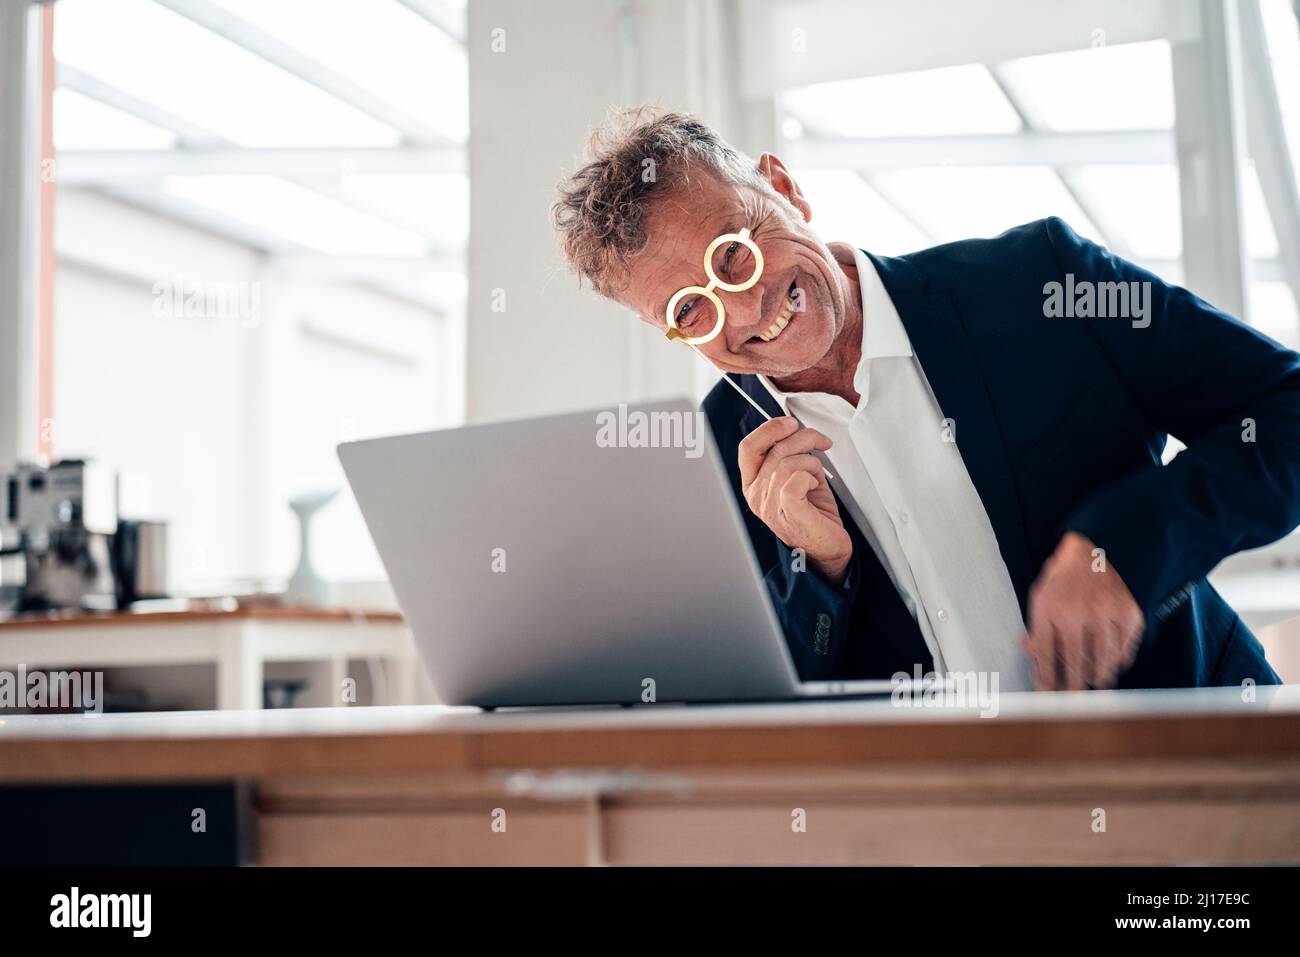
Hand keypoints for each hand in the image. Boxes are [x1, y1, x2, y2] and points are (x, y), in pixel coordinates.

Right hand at [738, 416, 851, 584]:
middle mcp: (756, 495)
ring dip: (811, 462)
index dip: (770, 428)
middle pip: (775, 448)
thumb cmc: (813, 514)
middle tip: (821, 442)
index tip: (791, 423)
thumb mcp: (795, 477)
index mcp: (753, 484)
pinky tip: (815, 486)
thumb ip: (788, 456)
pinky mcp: (789, 512)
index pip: (748, 447)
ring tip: (817, 476)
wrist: (826, 549)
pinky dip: (811, 476)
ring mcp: (770, 506)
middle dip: (804, 437)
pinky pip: (796, 479)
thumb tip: (796, 430)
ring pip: (788, 462)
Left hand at [1021, 532, 1143, 689]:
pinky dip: (1118, 661)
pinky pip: (1124, 650)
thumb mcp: (1041, 596)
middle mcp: (1077, 614)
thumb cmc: (1066, 577)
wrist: (1100, 548)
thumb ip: (1035, 625)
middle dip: (1072, 687)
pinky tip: (1113, 665)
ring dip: (1097, 677)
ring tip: (1094, 683)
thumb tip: (1026, 650)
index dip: (1045, 678)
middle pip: (1073, 663)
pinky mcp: (1129, 615)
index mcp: (1049, 609)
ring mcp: (1105, 615)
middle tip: (1072, 701)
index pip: (1044, 654)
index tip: (1047, 695)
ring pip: (1102, 661)